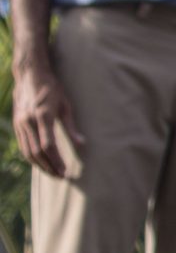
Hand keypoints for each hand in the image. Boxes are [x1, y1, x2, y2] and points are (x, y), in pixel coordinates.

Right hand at [12, 58, 83, 177]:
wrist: (30, 75)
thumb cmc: (53, 89)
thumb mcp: (66, 105)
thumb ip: (72, 127)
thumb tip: (82, 144)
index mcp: (43, 117)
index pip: (48, 146)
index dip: (56, 161)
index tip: (65, 171)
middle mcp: (28, 122)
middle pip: (37, 152)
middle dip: (49, 167)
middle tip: (61, 177)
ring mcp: (20, 123)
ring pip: (28, 151)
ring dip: (40, 165)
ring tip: (52, 173)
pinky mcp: (16, 124)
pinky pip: (23, 145)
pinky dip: (31, 156)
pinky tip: (41, 162)